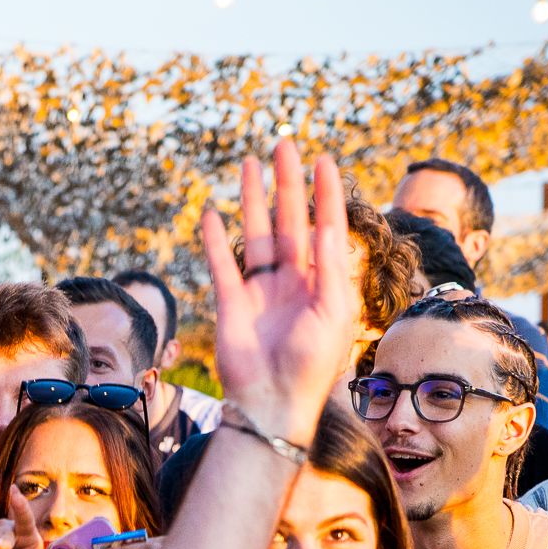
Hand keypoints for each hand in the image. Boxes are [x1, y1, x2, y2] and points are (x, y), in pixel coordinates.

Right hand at [198, 141, 359, 448]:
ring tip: (251, 163)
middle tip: (283, 146)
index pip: (325, 227)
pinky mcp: (231, 303)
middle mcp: (292, 281)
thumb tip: (329, 222)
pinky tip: (213, 212)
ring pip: (256, 234)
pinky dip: (215, 239)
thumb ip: (332, 266)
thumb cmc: (312, 364)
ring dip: (254, 199)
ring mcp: (260, 290)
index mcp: (323, 283)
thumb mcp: (334, 312)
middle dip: (287, 184)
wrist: (273, 402)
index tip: (324, 161)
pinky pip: (222, 263)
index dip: (325, 194)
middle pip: (289, 221)